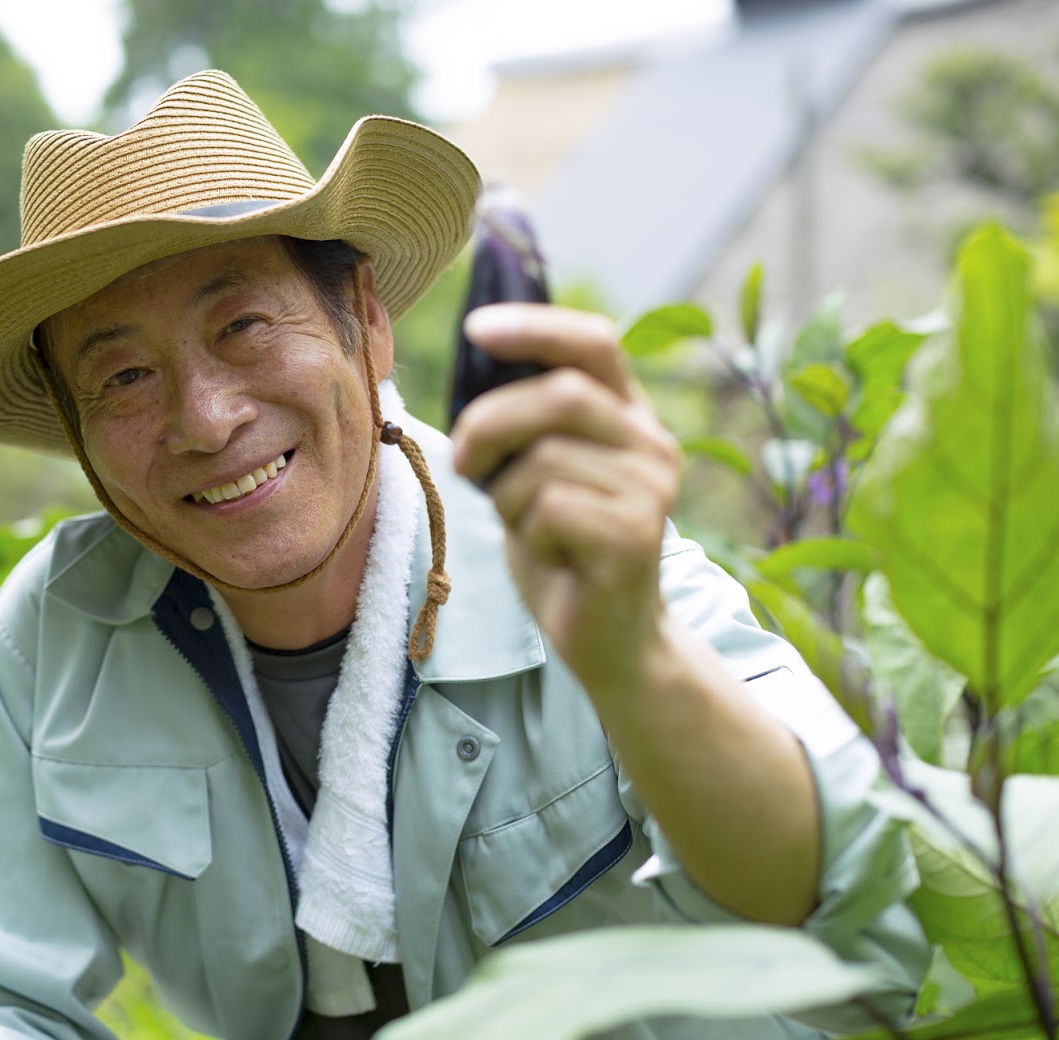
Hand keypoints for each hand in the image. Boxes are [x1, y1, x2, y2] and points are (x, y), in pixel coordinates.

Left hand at [450, 304, 681, 699]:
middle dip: (490, 423)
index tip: (476, 328)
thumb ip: (524, 425)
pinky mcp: (635, 535)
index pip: (594, 343)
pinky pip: (550, 509)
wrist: (609, 637)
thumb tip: (471, 374)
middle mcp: (651, 443)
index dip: (536, 327)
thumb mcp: (538, 472)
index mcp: (628, 416)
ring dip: (506, 494)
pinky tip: (549, 554)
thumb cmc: (562, 548)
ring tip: (522, 523)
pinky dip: (526, 532)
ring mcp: (650, 489)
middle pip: (560, 395)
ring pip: (545, 459)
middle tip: (462, 463)